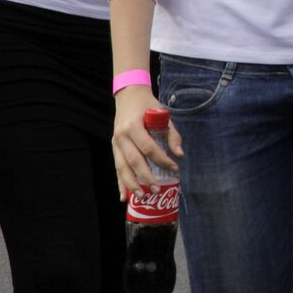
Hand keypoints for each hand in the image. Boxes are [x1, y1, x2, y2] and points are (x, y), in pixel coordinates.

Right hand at [111, 84, 182, 198]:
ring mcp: (115, 143)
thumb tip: (179, 154)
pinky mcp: (113, 148)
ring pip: (122, 168)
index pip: (149, 147)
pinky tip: (124, 196)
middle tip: (157, 190)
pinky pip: (117, 168)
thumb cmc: (147, 105)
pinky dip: (120, 183)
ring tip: (142, 197)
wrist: (128, 96)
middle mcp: (122, 136)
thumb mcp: (162, 114)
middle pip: (134, 161)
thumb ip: (172, 134)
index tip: (174, 168)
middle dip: (146, 177)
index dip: (162, 159)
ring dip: (132, 184)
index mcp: (134, 126)